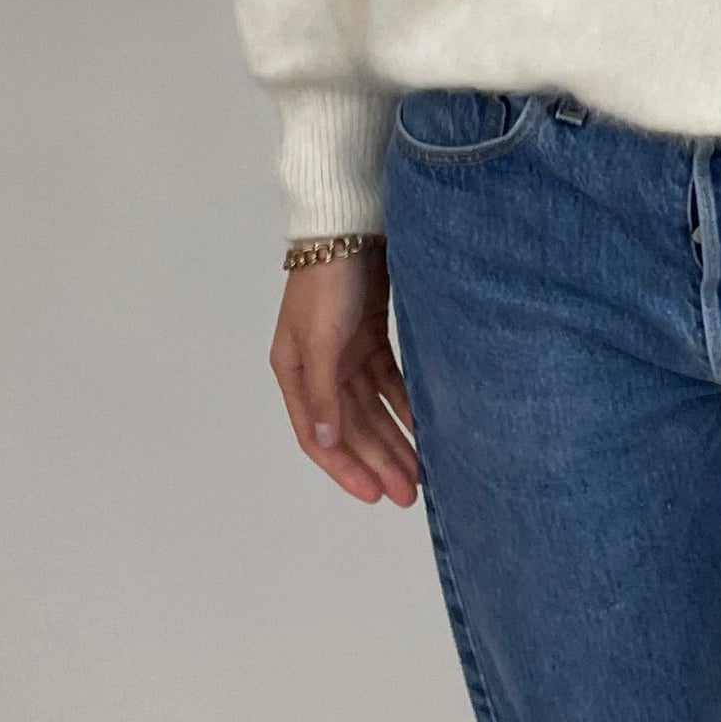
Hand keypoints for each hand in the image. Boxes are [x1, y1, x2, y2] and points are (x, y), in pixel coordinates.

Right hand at [268, 242, 418, 505]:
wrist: (350, 225)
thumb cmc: (327, 283)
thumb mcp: (320, 340)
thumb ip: (323, 392)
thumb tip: (324, 442)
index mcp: (295, 374)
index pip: (319, 436)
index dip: (346, 469)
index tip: (375, 496)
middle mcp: (319, 369)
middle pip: (352, 427)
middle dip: (380, 460)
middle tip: (410, 492)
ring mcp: (346, 353)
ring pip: (373, 409)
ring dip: (395, 439)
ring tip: (421, 470)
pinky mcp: (370, 335)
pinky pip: (389, 382)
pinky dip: (405, 404)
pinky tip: (425, 425)